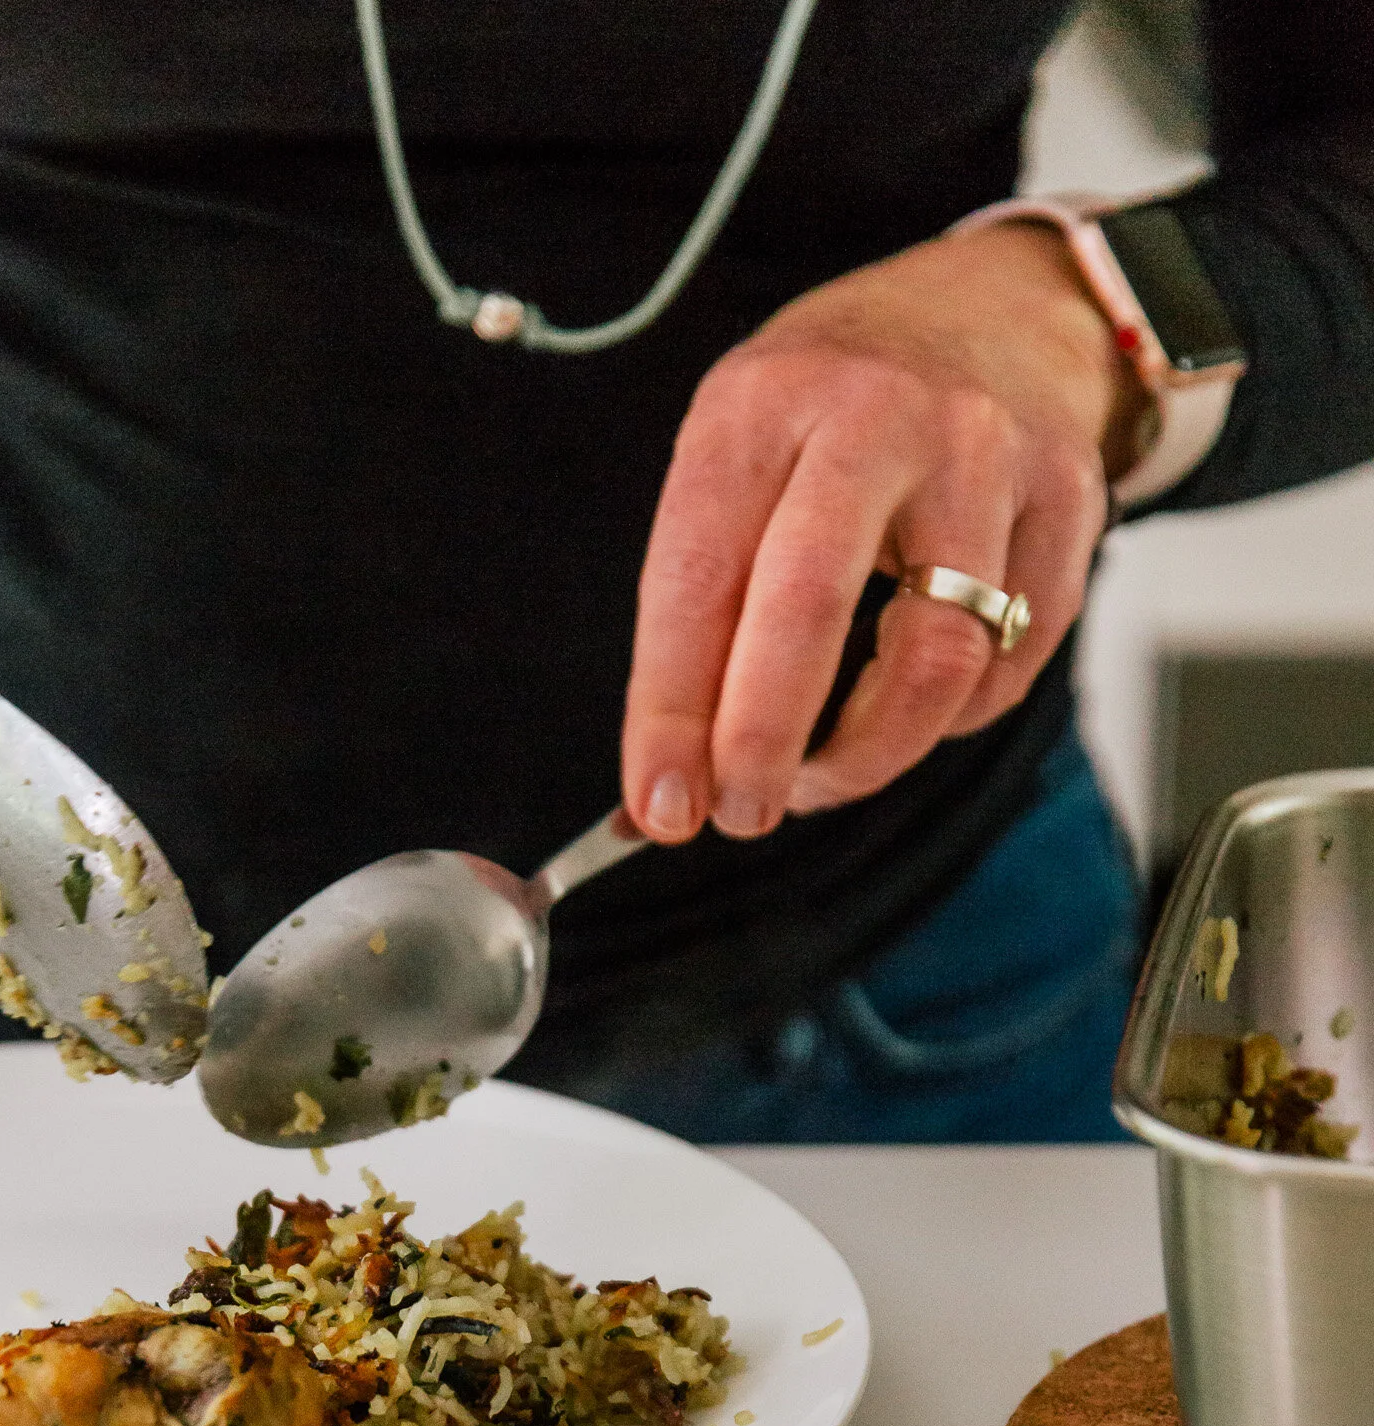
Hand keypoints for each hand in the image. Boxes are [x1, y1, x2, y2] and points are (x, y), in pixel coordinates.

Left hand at [620, 223, 1146, 843]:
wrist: (996, 307)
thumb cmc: (840, 406)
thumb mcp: (742, 450)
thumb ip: (703, 602)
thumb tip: (676, 775)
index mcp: (764, 404)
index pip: (699, 578)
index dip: (673, 712)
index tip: (660, 802)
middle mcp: (878, 417)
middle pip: (811, 610)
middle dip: (763, 741)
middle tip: (741, 814)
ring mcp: (987, 454)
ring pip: (936, 660)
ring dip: (869, 753)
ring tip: (822, 772)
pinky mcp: (1069, 499)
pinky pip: (1010, 662)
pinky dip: (950, 718)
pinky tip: (911, 704)